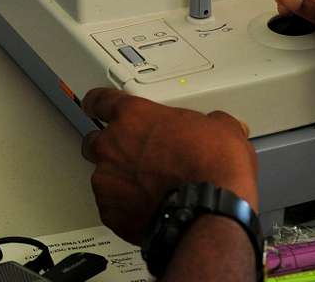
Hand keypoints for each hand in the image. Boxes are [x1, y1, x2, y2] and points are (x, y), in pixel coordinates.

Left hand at [81, 89, 257, 244]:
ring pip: (103, 177)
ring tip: (147, 189)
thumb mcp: (220, 127)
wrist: (209, 212)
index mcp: (134, 116)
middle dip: (109, 147)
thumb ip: (208, 122)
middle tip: (133, 155)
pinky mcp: (111, 214)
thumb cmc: (211, 168)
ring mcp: (108, 181)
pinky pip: (112, 208)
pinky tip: (148, 209)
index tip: (95, 106)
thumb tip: (219, 127)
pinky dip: (125, 208)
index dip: (97, 103)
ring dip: (119, 181)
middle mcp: (113, 145)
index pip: (100, 100)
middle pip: (94, 141)